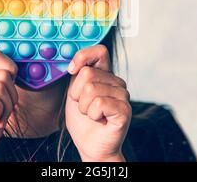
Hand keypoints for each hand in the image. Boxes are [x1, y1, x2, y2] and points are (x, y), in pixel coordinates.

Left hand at [65, 45, 131, 161]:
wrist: (90, 145)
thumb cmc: (83, 120)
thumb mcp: (74, 92)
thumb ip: (76, 74)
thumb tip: (73, 63)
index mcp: (106, 74)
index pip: (99, 51)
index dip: (82, 57)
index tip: (71, 70)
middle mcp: (117, 82)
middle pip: (87, 73)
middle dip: (77, 94)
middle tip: (84, 106)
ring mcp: (123, 95)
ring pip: (90, 89)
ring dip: (84, 107)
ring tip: (92, 114)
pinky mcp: (124, 110)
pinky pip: (99, 103)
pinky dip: (92, 114)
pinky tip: (99, 120)